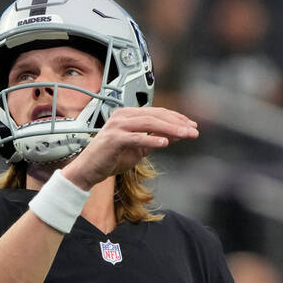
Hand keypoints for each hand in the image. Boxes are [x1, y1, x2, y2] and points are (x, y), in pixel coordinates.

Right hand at [62, 107, 197, 188]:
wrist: (89, 170)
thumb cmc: (111, 158)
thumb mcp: (139, 148)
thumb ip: (155, 139)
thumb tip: (176, 135)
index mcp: (129, 115)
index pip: (158, 113)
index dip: (176, 118)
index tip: (192, 125)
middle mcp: (123, 116)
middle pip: (156, 115)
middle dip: (177, 123)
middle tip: (193, 130)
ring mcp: (118, 126)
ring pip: (149, 123)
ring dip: (170, 129)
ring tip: (185, 135)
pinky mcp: (114, 139)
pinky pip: (137, 138)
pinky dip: (151, 140)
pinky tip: (165, 143)